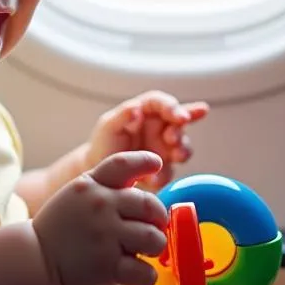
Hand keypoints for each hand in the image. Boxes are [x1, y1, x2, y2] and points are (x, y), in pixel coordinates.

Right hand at [32, 151, 168, 284]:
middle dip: (158, 219)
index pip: (123, 164)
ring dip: (154, 247)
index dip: (145, 160)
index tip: (157, 164)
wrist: (36, 259)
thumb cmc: (62, 228)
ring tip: (141, 251)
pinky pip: (146, 272)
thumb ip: (106, 186)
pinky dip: (145, 275)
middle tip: (151, 228)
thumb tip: (143, 183)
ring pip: (155, 239)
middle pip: (151, 206)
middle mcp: (100, 206)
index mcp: (91, 186)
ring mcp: (105, 237)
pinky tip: (134, 272)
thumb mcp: (76, 195)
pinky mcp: (108, 267)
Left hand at [86, 91, 208, 190]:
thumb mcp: (108, 126)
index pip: (163, 103)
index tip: (180, 117)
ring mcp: (164, 148)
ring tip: (177, 156)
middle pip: (179, 125)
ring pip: (183, 147)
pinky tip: (153, 180)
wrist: (102, 172)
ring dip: (182, 151)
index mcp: (147, 111)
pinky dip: (164, 175)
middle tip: (171, 139)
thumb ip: (122, 115)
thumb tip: (136, 107)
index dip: (174, 108)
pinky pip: (170, 172)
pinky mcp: (164, 169)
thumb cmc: (105, 142)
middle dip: (179, 131)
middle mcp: (160, 128)